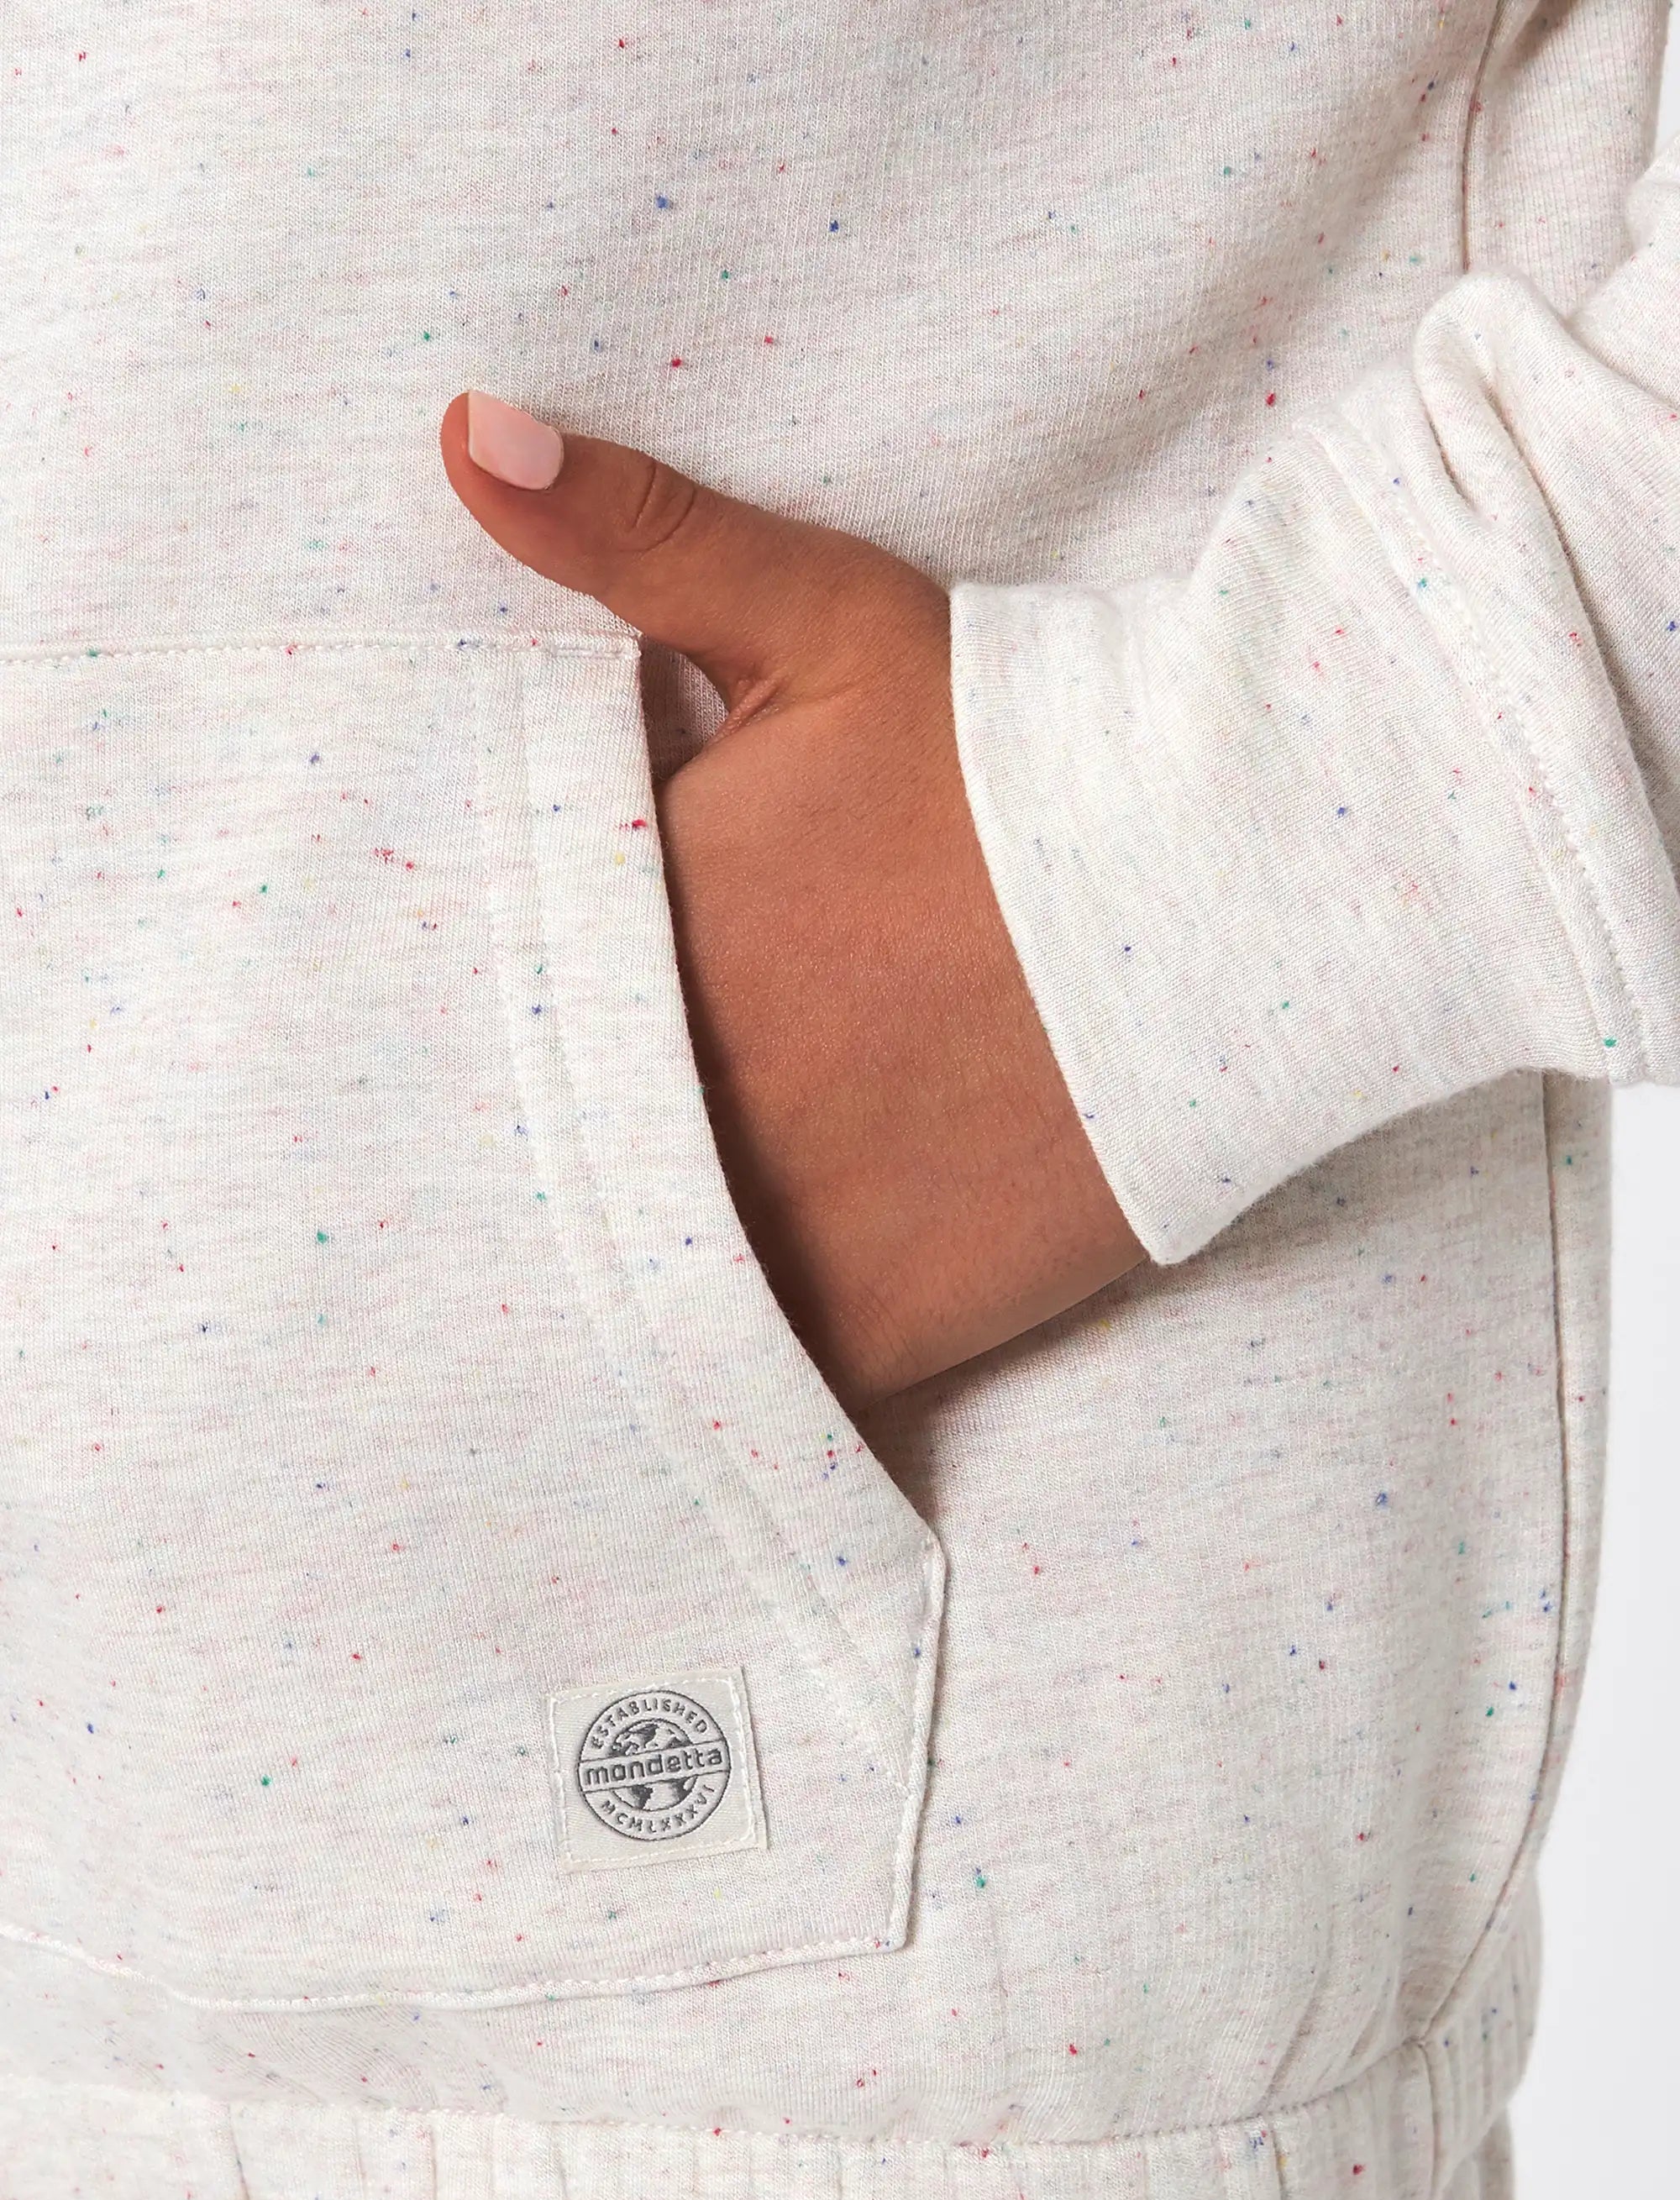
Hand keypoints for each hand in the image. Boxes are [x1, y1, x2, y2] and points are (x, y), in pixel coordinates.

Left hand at [440, 391, 1142, 1407]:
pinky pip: (744, 1382)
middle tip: (557, 1159)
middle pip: (552, 1151)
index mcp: (644, 930)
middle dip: (546, 1151)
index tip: (520, 1031)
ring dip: (612, 1277)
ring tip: (612, 1268)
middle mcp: (680, 1090)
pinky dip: (714, 1378)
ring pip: (627, 1286)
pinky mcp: (866, 1319)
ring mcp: (772, 1220)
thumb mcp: (821, 623)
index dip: (508, 1019)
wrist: (1232, 894)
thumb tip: (466, 435)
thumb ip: (635, 542)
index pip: (505, 997)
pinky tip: (702, 1359)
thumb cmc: (1028, 751)